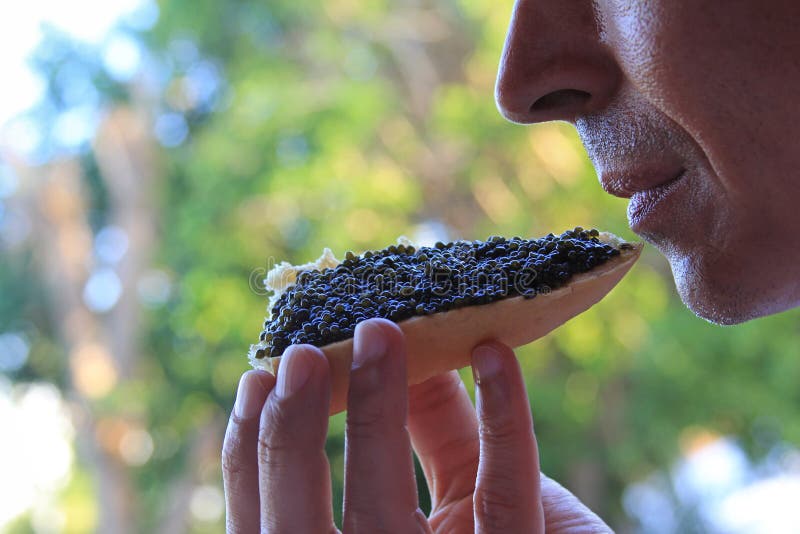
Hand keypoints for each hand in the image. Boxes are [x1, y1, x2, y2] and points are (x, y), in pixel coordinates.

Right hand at [222, 318, 610, 532]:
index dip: (253, 453)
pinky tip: (494, 355)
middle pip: (300, 527)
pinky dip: (502, 416)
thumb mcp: (458, 496)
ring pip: (380, 516)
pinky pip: (506, 496)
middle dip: (290, 435)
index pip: (274, 520)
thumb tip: (394, 344)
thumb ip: (426, 431)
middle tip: (301, 352)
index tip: (255, 378)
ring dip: (373, 414)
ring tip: (380, 332)